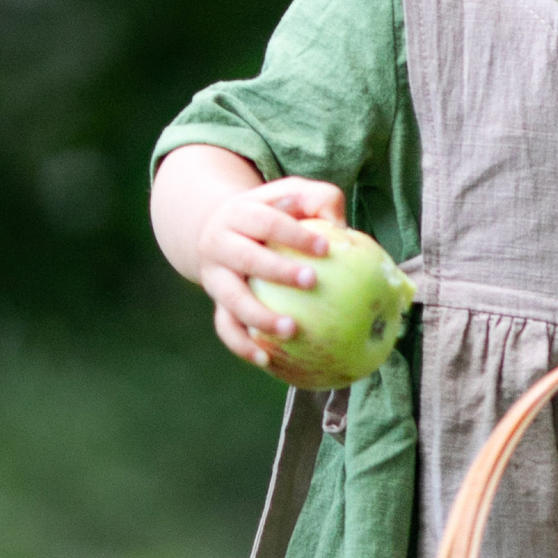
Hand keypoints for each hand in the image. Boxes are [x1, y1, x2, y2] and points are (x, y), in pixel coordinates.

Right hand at [191, 171, 348, 372]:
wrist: (219, 230)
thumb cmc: (274, 212)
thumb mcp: (292, 195)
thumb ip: (320, 200)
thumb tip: (343, 229)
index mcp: (239, 213)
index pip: (266, 221)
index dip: (293, 234)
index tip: (325, 247)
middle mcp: (219, 244)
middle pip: (245, 259)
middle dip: (277, 271)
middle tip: (312, 281)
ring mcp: (214, 277)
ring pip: (231, 299)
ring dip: (259, 316)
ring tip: (292, 330)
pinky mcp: (217, 303)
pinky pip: (225, 327)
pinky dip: (242, 346)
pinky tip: (267, 361)